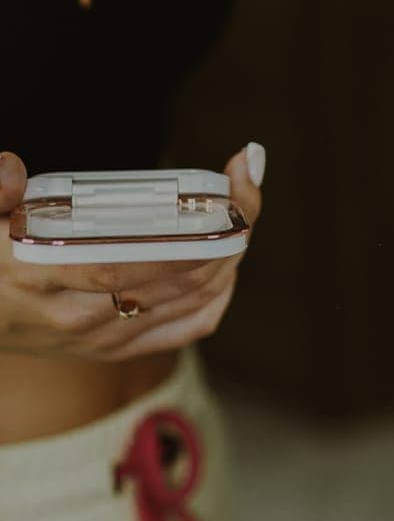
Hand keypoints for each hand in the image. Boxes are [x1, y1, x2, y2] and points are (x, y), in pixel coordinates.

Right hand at [0, 145, 263, 361]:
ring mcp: (102, 339)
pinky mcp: (116, 349)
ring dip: (228, 256)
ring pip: (191, 302)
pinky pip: (187, 328)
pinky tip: (228, 262)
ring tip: (240, 209)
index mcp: (43, 277)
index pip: (129, 264)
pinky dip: (219, 295)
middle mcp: (78, 319)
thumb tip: (11, 170)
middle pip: (177, 279)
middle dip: (225, 230)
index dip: (187, 230)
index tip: (225, 181)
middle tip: (242, 183)